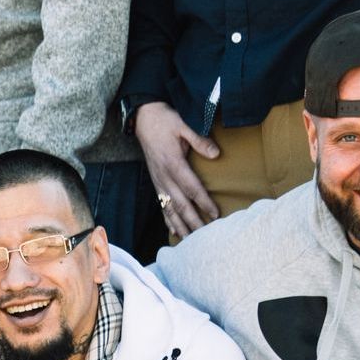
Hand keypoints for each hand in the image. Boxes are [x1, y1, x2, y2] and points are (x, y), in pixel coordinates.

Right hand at [133, 102, 219, 239]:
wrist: (143, 118)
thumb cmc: (164, 121)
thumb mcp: (183, 125)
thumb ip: (199, 140)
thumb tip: (216, 154)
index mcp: (173, 163)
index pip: (191, 187)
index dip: (204, 201)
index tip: (215, 214)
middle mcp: (164, 176)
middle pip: (180, 203)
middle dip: (193, 221)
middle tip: (205, 237)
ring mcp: (158, 180)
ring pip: (169, 207)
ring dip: (180, 225)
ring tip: (190, 240)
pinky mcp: (155, 181)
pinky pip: (161, 204)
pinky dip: (167, 219)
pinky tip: (174, 230)